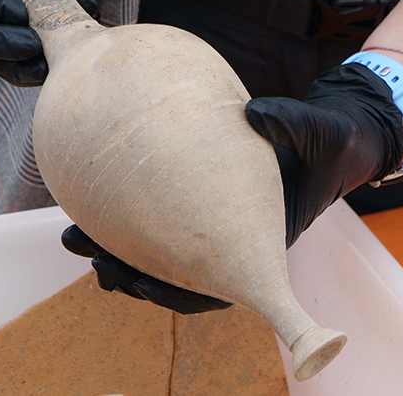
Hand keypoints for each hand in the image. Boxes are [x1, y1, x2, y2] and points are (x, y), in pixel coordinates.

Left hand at [59, 63, 402, 313]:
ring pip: (159, 253)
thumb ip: (290, 123)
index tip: (134, 280)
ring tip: (72, 237)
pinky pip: (158, 220)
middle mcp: (232, 241)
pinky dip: (122, 219)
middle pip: (175, 277)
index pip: (213, 284)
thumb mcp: (315, 131)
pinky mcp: (198, 202)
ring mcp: (213, 225)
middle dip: (130, 275)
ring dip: (114, 251)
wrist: (330, 135)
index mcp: (261, 241)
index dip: (172, 291)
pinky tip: (87, 198)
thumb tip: (254, 112)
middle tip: (91, 260)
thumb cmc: (326, 140)